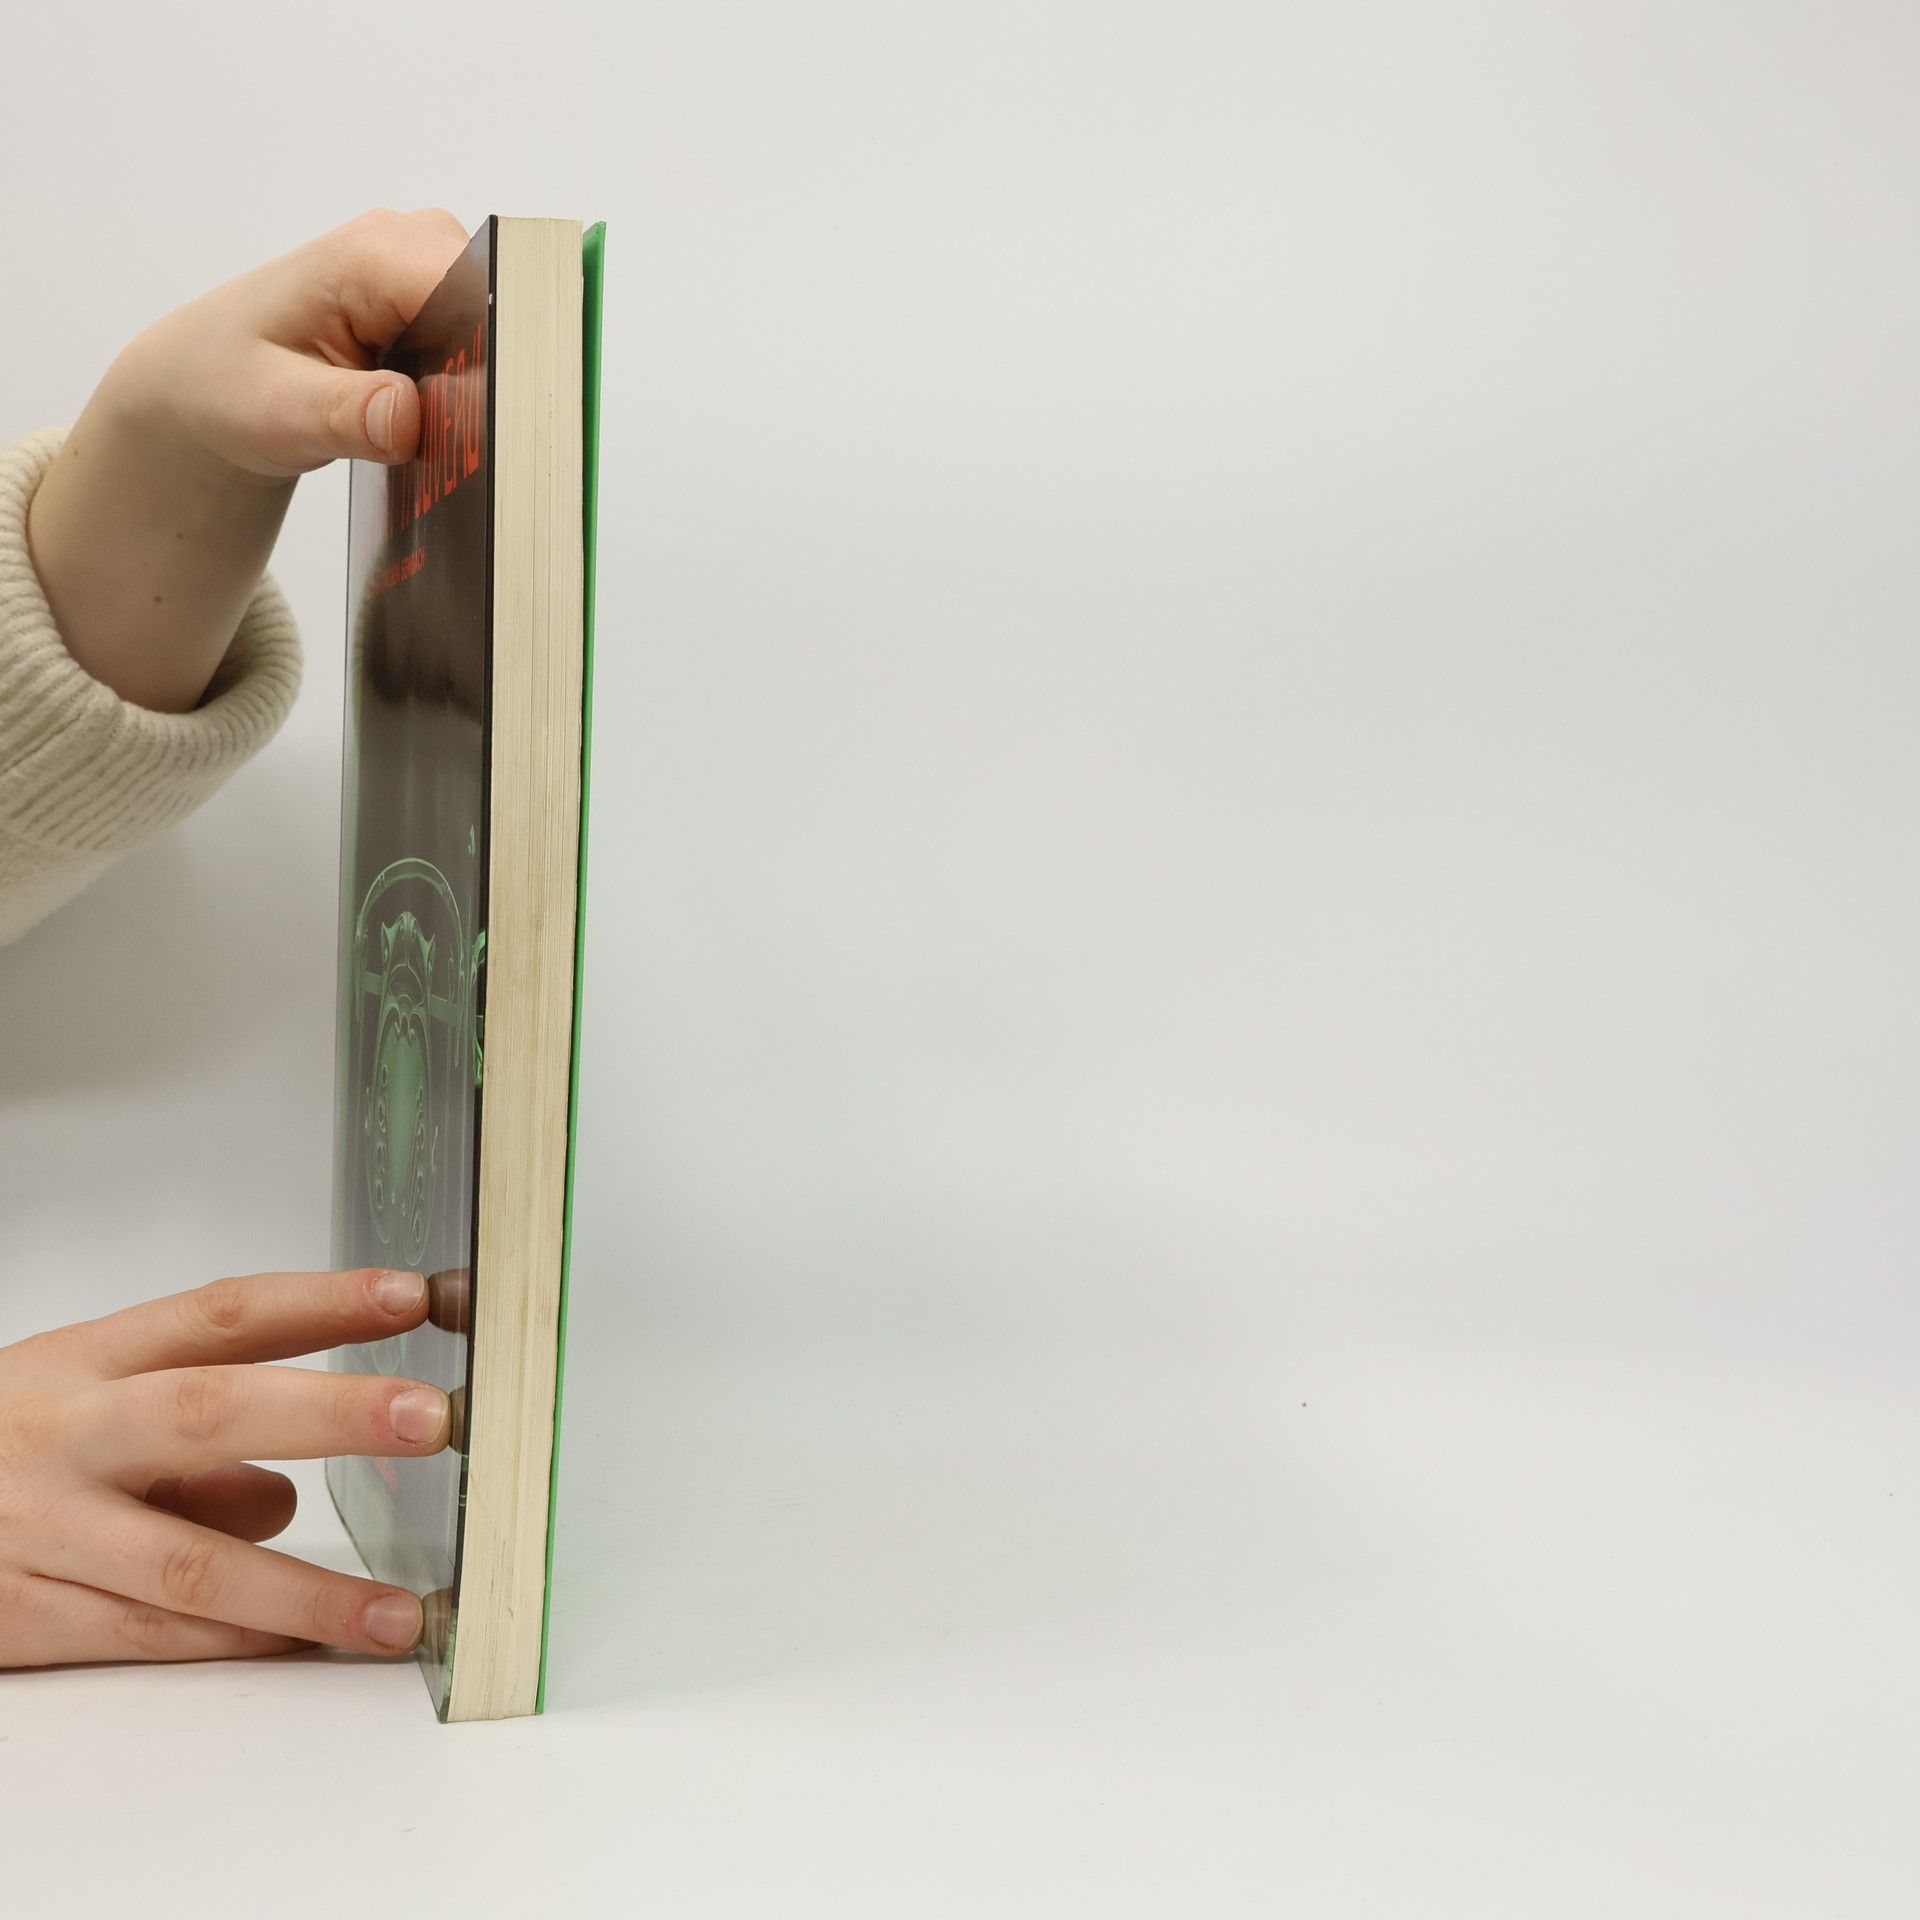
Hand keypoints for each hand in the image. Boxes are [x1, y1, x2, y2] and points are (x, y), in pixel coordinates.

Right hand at [0, 1266, 452, 1666]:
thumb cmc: (2, 1449)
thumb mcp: (85, 1403)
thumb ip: (193, 1432)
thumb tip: (290, 1487)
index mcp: (87, 1361)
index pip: (222, 1313)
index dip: (322, 1300)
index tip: (414, 1295)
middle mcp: (65, 1434)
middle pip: (210, 1409)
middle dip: (329, 1412)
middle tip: (430, 1417)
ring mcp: (41, 1531)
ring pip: (187, 1560)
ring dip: (306, 1591)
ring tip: (397, 1611)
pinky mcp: (21, 1618)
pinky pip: (147, 1634)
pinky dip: (234, 1644)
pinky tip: (307, 1650)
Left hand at [26, 206, 469, 712]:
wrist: (209, 377)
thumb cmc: (228, 383)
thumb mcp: (274, 413)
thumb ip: (345, 415)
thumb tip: (410, 416)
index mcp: (369, 257)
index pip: (476, 297)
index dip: (503, 360)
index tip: (505, 428)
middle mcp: (409, 244)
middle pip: (504, 309)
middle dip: (503, 382)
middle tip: (474, 450)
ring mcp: (429, 268)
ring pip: (506, 328)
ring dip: (493, 388)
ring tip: (456, 441)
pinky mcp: (439, 299)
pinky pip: (489, 339)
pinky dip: (481, 386)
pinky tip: (449, 425)